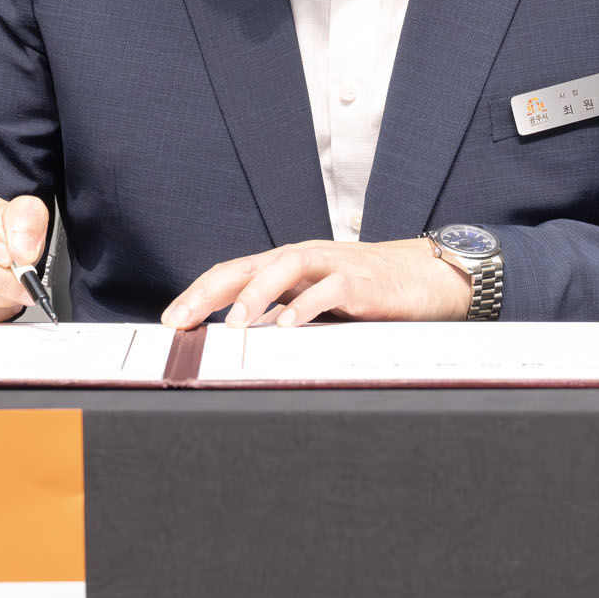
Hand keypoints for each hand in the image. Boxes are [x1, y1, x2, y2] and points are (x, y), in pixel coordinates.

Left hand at [160, 238, 470, 329]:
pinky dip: (306, 305)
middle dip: (210, 293)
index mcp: (287, 265)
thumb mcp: (316, 302)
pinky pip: (329, 290)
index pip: (234, 272)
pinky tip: (288, 324)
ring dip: (255, 296)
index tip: (172, 320)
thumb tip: (243, 338)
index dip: (200, 293)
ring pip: (284, 269)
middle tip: (182, 319)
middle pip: (247, 267)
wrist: (426, 277)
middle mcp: (303, 258)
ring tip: (233, 323)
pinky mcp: (361, 281)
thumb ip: (282, 313)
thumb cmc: (368, 291)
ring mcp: (332, 266)